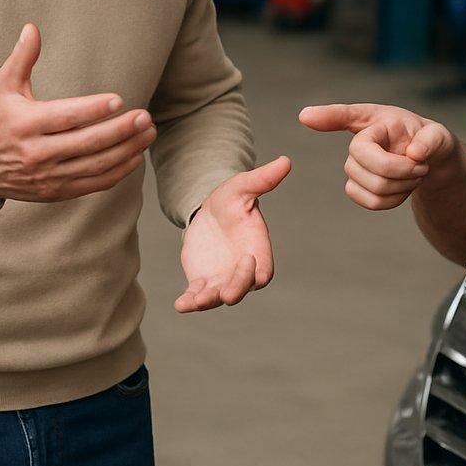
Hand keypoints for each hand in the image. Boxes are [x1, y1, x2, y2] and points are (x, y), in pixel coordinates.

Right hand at [0, 24, 155, 202]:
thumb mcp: (2, 86)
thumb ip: (22, 58)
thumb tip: (33, 28)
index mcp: (25, 124)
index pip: (65, 117)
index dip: (92, 110)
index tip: (118, 100)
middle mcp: (37, 153)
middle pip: (86, 143)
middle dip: (119, 130)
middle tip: (145, 116)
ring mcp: (48, 176)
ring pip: (94, 165)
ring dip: (126, 150)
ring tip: (148, 132)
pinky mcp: (56, 191)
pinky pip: (93, 184)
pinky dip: (117, 172)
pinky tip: (135, 156)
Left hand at [175, 156, 291, 312]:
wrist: (208, 212)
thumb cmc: (231, 199)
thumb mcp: (243, 186)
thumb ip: (262, 179)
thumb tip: (285, 161)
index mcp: (256, 250)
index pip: (262, 270)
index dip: (256, 271)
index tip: (246, 259)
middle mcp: (241, 270)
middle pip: (242, 288)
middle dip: (234, 291)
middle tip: (224, 294)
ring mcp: (221, 279)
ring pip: (217, 297)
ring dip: (207, 301)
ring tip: (195, 302)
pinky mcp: (201, 282)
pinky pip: (196, 297)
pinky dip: (189, 302)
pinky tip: (180, 304)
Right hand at [298, 103, 457, 210]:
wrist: (428, 164)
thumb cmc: (430, 143)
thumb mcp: (440, 135)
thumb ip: (433, 140)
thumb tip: (415, 153)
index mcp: (378, 119)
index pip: (347, 115)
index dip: (326, 116)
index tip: (306, 116)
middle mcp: (361, 139)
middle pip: (362, 160)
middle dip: (400, 170)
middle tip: (422, 167)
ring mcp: (355, 164)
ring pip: (368, 185)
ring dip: (400, 186)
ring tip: (415, 175)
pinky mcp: (356, 186)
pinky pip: (369, 201)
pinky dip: (392, 201)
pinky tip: (402, 189)